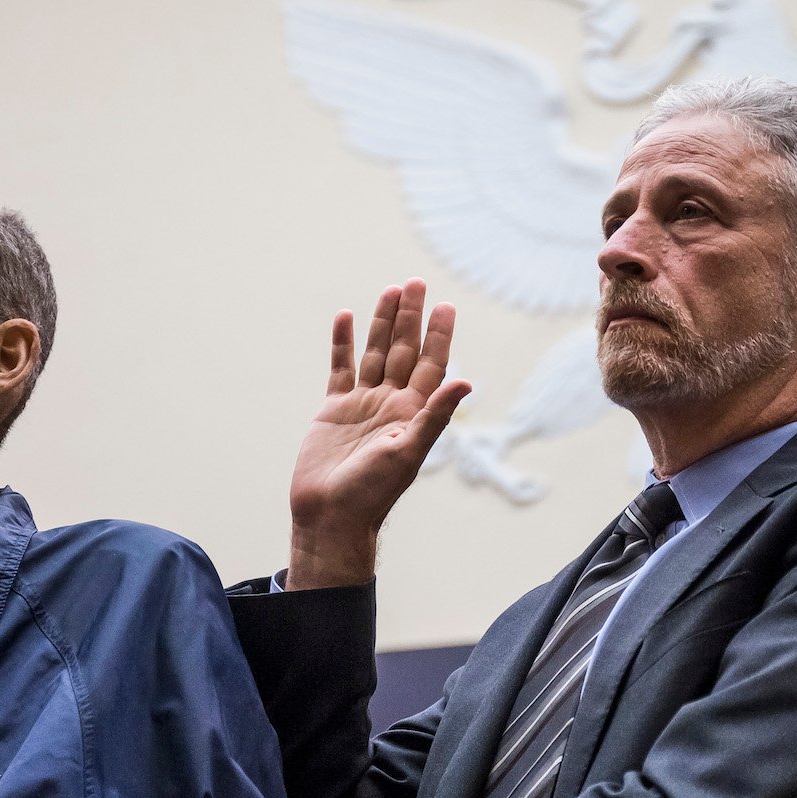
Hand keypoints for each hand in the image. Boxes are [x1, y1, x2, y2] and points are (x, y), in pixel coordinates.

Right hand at [289, 279, 469, 588]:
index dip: (439, 335)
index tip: (446, 306)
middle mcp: (391, 403)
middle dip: (411, 317)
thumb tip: (466, 383)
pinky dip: (342, 343)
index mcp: (413, 413)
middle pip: (404, 350)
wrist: (331, 514)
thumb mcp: (409, 451)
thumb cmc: (373, 491)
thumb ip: (435, 415)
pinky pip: (340, 368)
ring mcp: (362, 404)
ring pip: (375, 353)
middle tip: (417, 283)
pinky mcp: (334, 409)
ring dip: (382, 323)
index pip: (432, 364)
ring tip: (390, 291)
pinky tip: (346, 317)